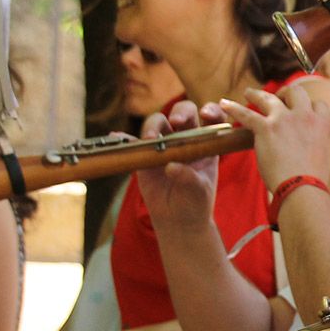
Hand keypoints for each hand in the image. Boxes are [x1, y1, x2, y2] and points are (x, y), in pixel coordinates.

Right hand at [135, 101, 221, 229]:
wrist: (177, 219)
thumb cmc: (195, 201)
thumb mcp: (198, 191)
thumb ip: (189, 178)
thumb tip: (172, 166)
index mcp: (206, 144)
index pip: (213, 120)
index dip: (212, 111)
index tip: (206, 114)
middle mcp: (185, 139)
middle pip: (182, 114)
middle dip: (180, 112)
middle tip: (176, 121)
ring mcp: (164, 144)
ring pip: (157, 124)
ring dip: (152, 127)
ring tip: (150, 140)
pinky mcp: (145, 154)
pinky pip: (132, 143)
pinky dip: (123, 139)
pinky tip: (116, 137)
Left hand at [218, 84, 329, 191]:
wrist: (302, 187)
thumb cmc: (312, 179)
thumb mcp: (322, 154)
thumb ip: (314, 143)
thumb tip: (306, 146)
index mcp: (323, 124)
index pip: (318, 104)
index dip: (309, 106)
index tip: (302, 110)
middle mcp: (305, 116)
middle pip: (296, 92)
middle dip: (286, 94)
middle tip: (278, 100)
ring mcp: (284, 119)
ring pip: (269, 98)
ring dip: (257, 94)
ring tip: (249, 93)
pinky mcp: (265, 128)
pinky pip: (246, 114)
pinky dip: (233, 109)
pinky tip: (224, 105)